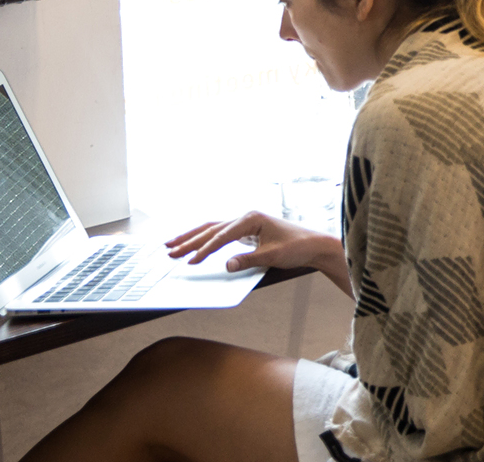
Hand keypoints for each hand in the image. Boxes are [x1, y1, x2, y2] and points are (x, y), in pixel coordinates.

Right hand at [166, 211, 339, 277]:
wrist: (314, 245)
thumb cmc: (298, 247)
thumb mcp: (273, 256)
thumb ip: (249, 260)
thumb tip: (227, 265)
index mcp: (252, 219)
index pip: (222, 236)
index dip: (204, 249)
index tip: (190, 261)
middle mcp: (246, 218)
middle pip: (211, 229)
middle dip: (189, 241)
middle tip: (169, 252)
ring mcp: (245, 223)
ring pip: (212, 229)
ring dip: (192, 238)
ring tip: (171, 246)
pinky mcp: (246, 231)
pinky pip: (220, 234)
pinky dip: (205, 240)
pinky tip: (193, 245)